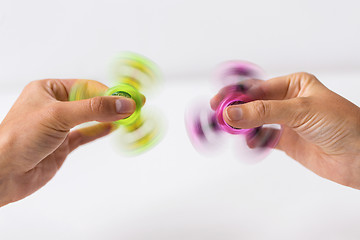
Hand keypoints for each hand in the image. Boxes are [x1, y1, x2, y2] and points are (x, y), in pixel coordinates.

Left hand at [0, 79, 137, 206]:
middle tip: (135, 107)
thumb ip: (93, 109)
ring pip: (91, 118)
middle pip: (91, 102)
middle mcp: (55, 106)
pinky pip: (86, 134)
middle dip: (112, 105)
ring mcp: (60, 126)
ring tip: (130, 117)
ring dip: (110, 118)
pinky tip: (114, 128)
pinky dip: (101, 131)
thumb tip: (123, 105)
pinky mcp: (63, 144)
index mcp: (48, 90)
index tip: (129, 98)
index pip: (87, 87)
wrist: (2, 173)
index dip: (110, 93)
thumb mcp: (58, 115)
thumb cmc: (17, 138)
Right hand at [211, 73, 359, 188]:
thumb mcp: (301, 111)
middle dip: (236, 110)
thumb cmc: (343, 124)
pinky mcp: (287, 141)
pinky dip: (254, 141)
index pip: (258, 87)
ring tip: (231, 131)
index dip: (236, 94)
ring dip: (242, 126)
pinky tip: (251, 143)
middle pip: (253, 103)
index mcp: (294, 85)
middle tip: (219, 117)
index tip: (219, 102)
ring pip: (256, 121)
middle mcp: (288, 101)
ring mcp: (287, 122)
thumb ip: (264, 112)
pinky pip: (263, 138)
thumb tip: (232, 113)